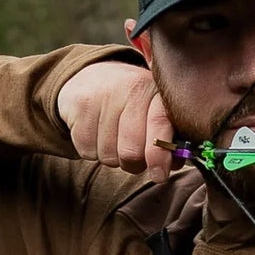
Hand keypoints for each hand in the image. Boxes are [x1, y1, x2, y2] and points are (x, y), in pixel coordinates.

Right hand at [56, 59, 176, 180]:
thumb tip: (175, 163)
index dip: (160, 155)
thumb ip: (169, 139)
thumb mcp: (155, 112)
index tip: (159, 175)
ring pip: (108, 155)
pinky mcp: (80, 104)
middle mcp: (130, 88)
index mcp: (155, 90)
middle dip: (134, 164)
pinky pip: (87, 151)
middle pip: (132, 151)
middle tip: (134, 157)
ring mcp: (103, 94)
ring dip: (112, 158)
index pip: (160, 125)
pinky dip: (92, 152)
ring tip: (114, 140)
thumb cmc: (132, 105)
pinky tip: (97, 135)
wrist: (92, 79)